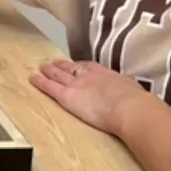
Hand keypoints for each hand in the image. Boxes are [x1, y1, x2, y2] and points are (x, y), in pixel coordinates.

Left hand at [29, 60, 152, 134]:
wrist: (130, 108)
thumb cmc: (137, 103)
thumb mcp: (133, 91)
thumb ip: (127, 93)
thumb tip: (134, 98)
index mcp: (106, 74)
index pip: (88, 66)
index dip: (80, 65)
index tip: (75, 64)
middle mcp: (89, 75)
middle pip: (71, 68)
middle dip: (62, 66)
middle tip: (53, 63)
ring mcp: (77, 84)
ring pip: (58, 75)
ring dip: (49, 71)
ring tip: (41, 67)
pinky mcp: (67, 96)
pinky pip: (50, 87)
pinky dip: (40, 82)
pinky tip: (32, 78)